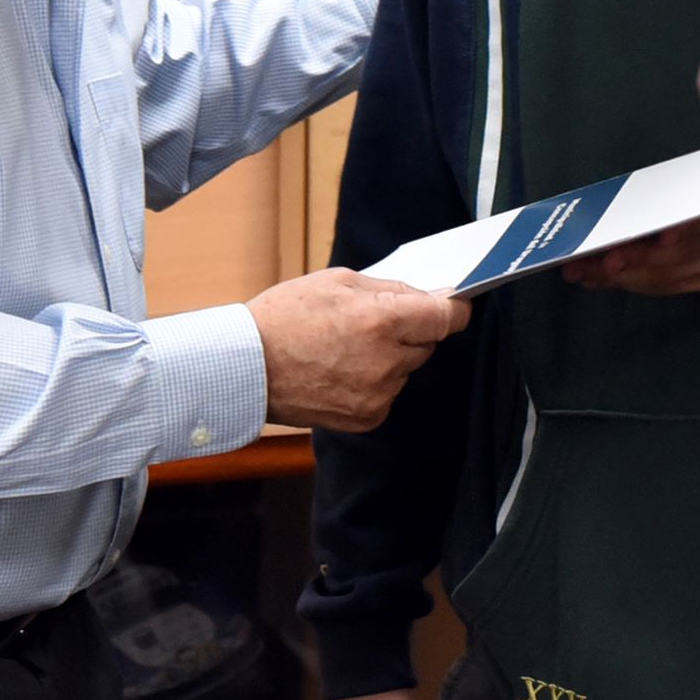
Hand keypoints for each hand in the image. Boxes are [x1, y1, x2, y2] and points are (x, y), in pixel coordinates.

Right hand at [246, 270, 469, 432]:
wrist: (246, 368)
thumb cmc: (285, 317)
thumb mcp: (337, 281)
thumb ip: (389, 288)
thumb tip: (426, 296)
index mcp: (382, 321)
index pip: (446, 318)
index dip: (453, 309)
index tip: (453, 304)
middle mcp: (386, 362)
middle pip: (427, 343)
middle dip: (410, 330)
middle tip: (372, 320)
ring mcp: (378, 395)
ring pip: (406, 369)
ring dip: (391, 357)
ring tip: (347, 347)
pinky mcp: (367, 418)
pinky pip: (388, 393)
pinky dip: (375, 382)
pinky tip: (342, 370)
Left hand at [563, 42, 699, 294]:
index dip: (683, 233)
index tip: (659, 235)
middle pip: (675, 260)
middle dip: (634, 263)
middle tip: (593, 260)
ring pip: (666, 279)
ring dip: (624, 278)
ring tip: (582, 270)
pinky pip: (669, 288)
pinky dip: (636, 285)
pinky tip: (602, 278)